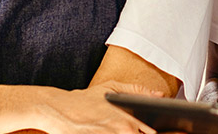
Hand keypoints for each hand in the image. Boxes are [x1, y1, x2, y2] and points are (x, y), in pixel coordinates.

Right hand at [28, 86, 157, 133]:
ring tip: (107, 127)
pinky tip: (100, 131)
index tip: (144, 129)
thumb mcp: (111, 88)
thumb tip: (160, 95)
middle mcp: (122, 133)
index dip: (149, 132)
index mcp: (128, 121)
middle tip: (118, 127)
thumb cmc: (84, 100)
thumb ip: (138, 91)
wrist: (58, 110)